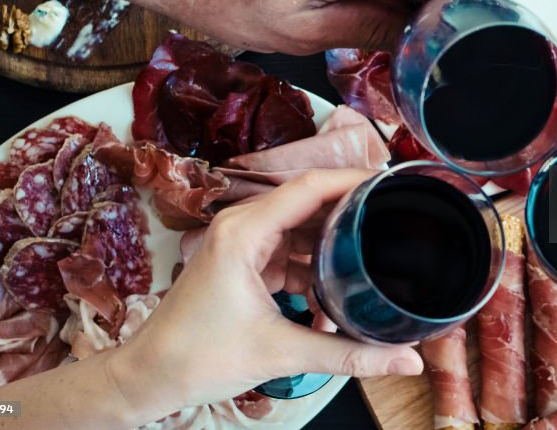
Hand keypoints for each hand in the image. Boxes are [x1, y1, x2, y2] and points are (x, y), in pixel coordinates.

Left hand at [110, 169, 422, 411]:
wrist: (149, 377)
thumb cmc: (196, 357)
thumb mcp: (282, 353)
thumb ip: (350, 355)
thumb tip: (407, 361)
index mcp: (244, 231)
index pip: (310, 186)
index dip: (354, 179)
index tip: (393, 182)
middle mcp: (242, 225)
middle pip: (311, 203)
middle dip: (353, 215)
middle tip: (397, 223)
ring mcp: (243, 241)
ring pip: (304, 229)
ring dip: (335, 248)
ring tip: (374, 263)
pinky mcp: (245, 261)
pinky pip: (292, 252)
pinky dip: (316, 271)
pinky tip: (337, 296)